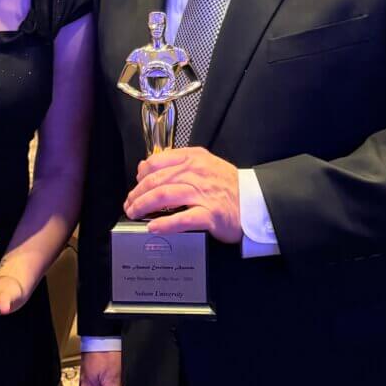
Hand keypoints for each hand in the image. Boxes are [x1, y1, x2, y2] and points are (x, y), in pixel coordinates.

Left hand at [124, 147, 241, 242]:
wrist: (255, 201)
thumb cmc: (227, 185)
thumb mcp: (203, 165)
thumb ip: (176, 164)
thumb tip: (145, 167)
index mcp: (194, 158)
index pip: (157, 161)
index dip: (141, 175)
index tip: (135, 185)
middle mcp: (197, 172)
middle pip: (156, 180)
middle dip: (137, 194)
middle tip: (129, 204)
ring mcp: (204, 193)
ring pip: (164, 195)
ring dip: (144, 206)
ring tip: (134, 214)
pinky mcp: (211, 214)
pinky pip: (183, 219)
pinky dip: (165, 224)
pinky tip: (153, 227)